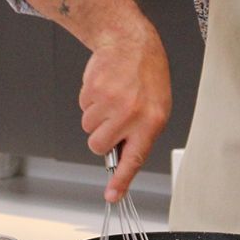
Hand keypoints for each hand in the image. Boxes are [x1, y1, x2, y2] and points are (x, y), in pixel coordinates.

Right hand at [78, 10, 171, 202]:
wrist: (129, 42)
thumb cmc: (146, 75)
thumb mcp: (156, 107)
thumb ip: (140, 134)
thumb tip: (121, 158)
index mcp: (152, 121)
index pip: (134, 159)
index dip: (121, 181)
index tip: (112, 197)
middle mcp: (131, 114)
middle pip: (99, 146)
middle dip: (101, 136)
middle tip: (113, 119)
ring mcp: (111, 102)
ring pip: (88, 128)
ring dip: (96, 116)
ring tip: (113, 97)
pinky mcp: (93, 91)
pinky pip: (83, 109)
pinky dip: (90, 101)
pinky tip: (105, 87)